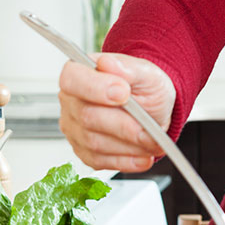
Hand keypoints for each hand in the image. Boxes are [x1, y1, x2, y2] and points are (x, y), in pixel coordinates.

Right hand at [58, 52, 175, 172]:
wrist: (152, 107)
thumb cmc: (145, 86)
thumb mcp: (146, 72)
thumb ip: (128, 68)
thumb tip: (107, 63)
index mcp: (80, 74)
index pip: (72, 80)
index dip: (95, 88)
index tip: (123, 93)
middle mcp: (72, 102)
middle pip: (87, 117)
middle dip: (124, 126)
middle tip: (150, 130)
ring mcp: (75, 128)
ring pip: (95, 143)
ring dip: (129, 146)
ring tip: (153, 143)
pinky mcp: (84, 151)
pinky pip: (100, 161)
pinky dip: (126, 161)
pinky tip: (143, 156)